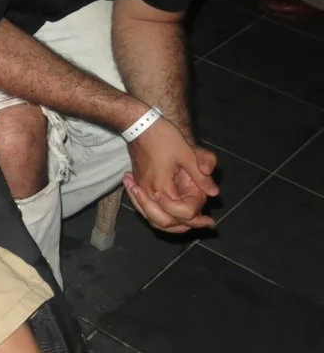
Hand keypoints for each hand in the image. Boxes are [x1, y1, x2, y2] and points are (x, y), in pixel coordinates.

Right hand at [124, 118, 218, 232]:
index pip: (179, 213)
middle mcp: (148, 192)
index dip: (196, 217)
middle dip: (183, 227)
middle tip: (204, 224)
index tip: (210, 218)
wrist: (139, 125)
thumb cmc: (163, 137)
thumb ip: (201, 176)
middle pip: (162, 222)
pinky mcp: (138, 184)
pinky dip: (157, 215)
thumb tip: (214, 193)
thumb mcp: (187, 154)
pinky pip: (145, 208)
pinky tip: (169, 213)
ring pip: (151, 218)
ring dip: (169, 224)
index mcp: (162, 187)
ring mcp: (141, 189)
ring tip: (188, 224)